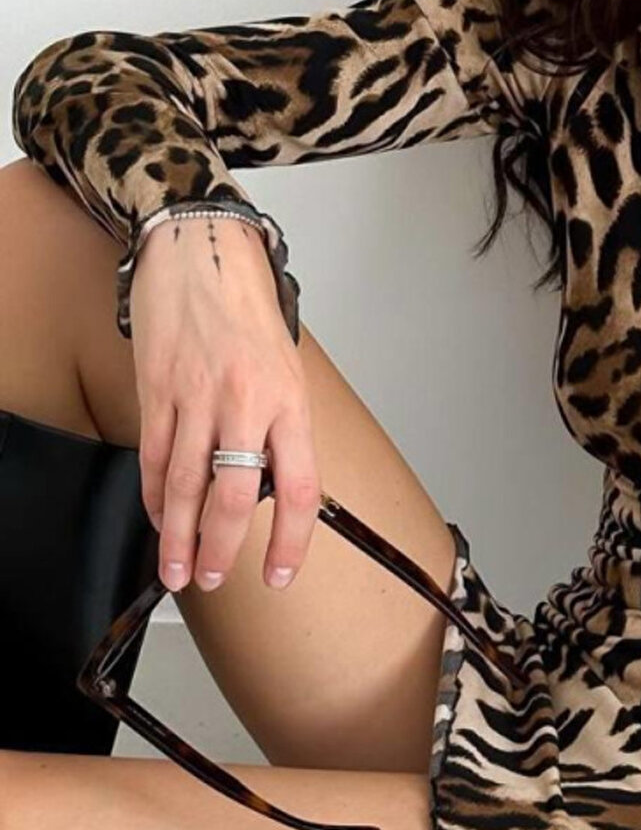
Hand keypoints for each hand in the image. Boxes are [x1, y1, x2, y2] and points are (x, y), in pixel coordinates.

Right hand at [129, 215, 320, 593]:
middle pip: (234, 496)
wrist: (204, 250)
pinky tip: (156, 515)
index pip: (298, 487)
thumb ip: (282, 423)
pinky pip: (153, 455)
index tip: (279, 571)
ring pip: (184, 485)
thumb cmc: (249, 306)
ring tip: (177, 568)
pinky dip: (153, 494)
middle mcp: (245, 402)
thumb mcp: (288, 365)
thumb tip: (277, 481)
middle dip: (222, 549)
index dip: (290, 539)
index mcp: (289, 400)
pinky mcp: (157, 390)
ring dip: (178, 535)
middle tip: (212, 579)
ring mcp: (196, 397)